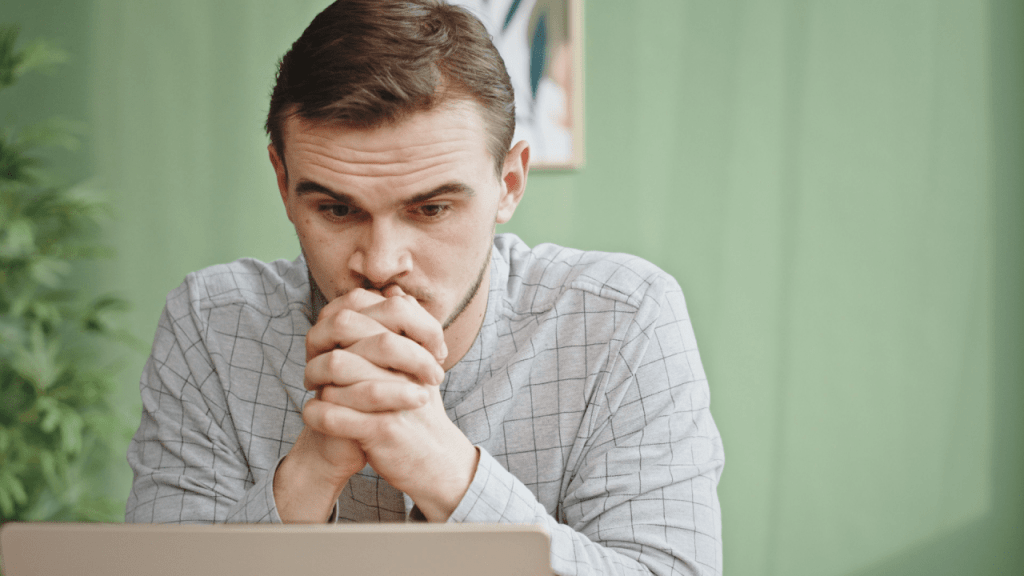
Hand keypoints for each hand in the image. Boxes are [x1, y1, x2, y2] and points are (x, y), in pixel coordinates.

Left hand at [303, 286, 478, 520]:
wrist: (438, 462)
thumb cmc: (421, 412)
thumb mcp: (418, 365)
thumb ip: (406, 329)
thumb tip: (396, 291)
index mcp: (412, 347)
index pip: (370, 314)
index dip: (341, 324)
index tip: (330, 343)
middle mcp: (404, 367)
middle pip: (351, 332)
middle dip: (324, 347)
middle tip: (315, 365)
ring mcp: (393, 397)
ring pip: (338, 368)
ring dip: (316, 377)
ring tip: (313, 387)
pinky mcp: (382, 430)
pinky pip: (335, 416)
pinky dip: (317, 413)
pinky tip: (313, 413)